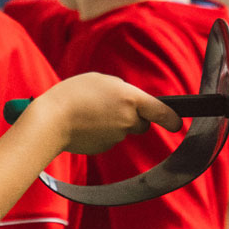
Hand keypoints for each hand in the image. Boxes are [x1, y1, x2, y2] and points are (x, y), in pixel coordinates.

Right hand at [38, 74, 181, 154]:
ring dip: (112, 122)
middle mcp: (128, 119)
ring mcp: (116, 136)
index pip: (160, 111)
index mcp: (130, 99)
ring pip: (122, 130)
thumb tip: (129, 102)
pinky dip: (100, 132)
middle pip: (141, 123)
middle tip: (112, 107)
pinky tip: (84, 123)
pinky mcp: (104, 148)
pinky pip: (108, 138)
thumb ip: (121, 90)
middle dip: (134, 118)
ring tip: (89, 111)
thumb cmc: (73, 94)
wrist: (51, 120)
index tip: (177, 124)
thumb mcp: (100, 80)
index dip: (171, 118)